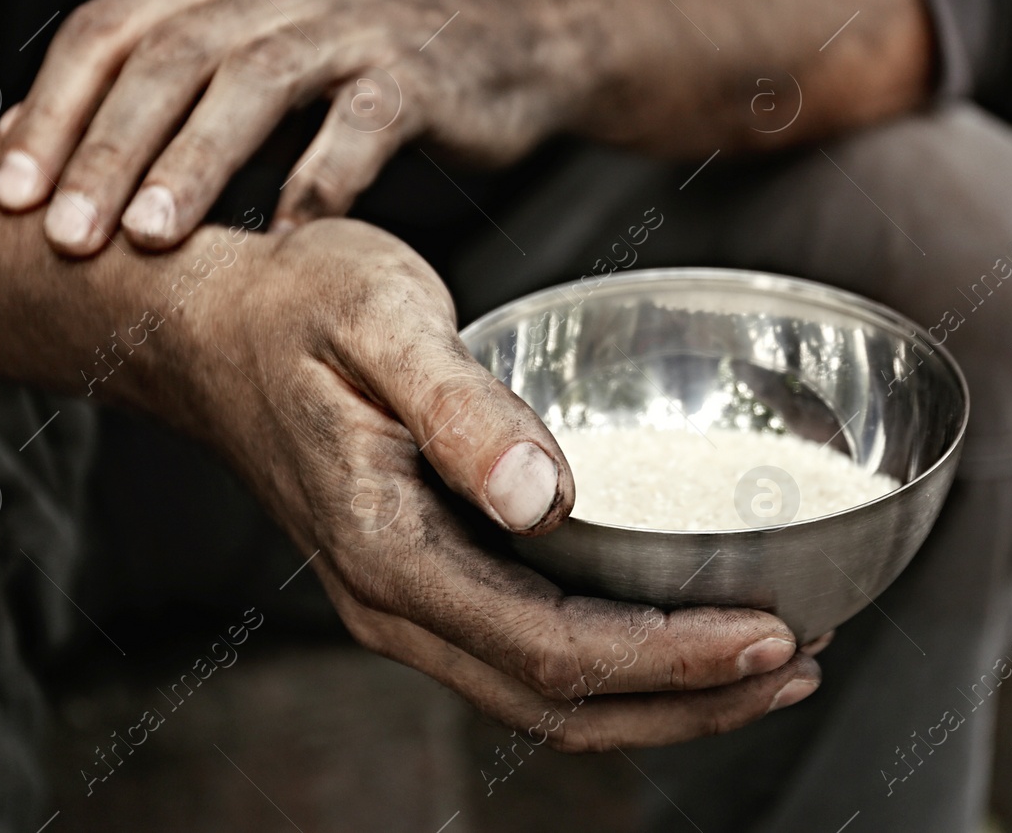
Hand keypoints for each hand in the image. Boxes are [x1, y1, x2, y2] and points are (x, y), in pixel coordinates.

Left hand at [0, 0, 587, 255]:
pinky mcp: (414, 77)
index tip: (11, 196)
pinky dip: (315, 189)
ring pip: (253, 83)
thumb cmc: (348, 67)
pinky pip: (356, 130)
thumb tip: (22, 152)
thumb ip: (151, 94)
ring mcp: (347, 28)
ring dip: (194, 162)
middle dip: (106, 149)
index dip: (51, 110)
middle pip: (168, 57)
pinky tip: (282, 247)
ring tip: (151, 236)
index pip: (107, 30)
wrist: (493, 43)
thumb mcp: (242, 58)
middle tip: (67, 235)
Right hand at [181, 218, 818, 749]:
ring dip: (661, 696)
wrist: (210, 329)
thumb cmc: (293, 307)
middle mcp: (394, 602)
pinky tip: (675, 623)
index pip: (550, 646)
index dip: (670, 657)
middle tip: (800, 665)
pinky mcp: (422, 580)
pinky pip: (527, 653)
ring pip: (546, 696)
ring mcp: (405, 602)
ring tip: (766, 664)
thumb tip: (544, 497)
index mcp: (386, 549)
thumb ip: (460, 411)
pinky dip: (616, 660)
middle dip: (689, 702)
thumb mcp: (379, 323)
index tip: (772, 632)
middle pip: (560, 704)